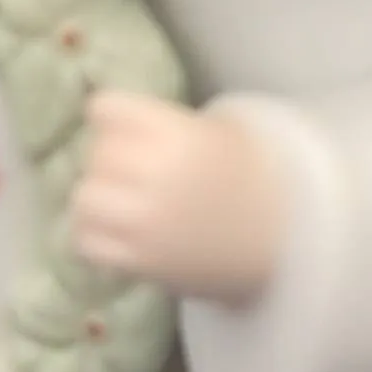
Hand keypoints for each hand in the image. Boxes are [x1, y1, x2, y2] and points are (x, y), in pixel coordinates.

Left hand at [73, 94, 284, 304]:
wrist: (287, 240)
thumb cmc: (254, 179)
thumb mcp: (219, 133)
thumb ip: (162, 124)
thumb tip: (104, 120)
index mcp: (180, 135)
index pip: (106, 110)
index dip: (113, 119)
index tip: (126, 129)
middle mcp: (157, 175)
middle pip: (97, 153)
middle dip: (111, 160)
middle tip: (134, 172)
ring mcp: (145, 222)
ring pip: (84, 198)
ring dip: (99, 199)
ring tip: (121, 205)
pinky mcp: (139, 261)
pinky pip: (87, 242)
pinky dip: (96, 236)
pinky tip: (119, 233)